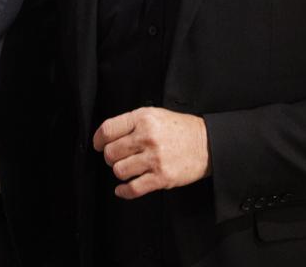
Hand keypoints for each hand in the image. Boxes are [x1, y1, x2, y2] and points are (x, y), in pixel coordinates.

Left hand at [92, 107, 210, 199]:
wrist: (208, 144)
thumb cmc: (179, 129)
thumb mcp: (155, 115)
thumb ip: (132, 123)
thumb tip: (106, 136)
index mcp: (143, 118)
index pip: (108, 130)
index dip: (98, 140)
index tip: (97, 145)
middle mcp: (147, 137)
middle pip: (110, 152)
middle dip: (110, 157)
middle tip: (117, 158)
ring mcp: (155, 158)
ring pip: (119, 170)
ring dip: (120, 172)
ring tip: (127, 168)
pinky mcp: (162, 177)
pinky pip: (133, 188)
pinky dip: (124, 191)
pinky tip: (122, 189)